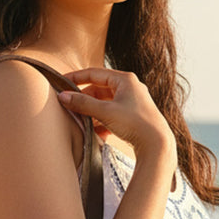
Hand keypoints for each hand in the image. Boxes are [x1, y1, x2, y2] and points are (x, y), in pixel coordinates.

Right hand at [57, 67, 174, 164]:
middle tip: (69, 105)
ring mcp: (132, 102)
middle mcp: (130, 87)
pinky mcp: (133, 116)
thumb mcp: (105, 112)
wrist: (157, 144)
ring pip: (105, 103)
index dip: (76, 77)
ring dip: (92, 111)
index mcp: (125, 79)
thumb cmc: (135, 123)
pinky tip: (96, 132)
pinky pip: (112, 114)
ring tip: (81, 120)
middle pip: (99, 89)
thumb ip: (82, 103)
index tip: (61, 82)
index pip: (94, 73)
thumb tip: (63, 96)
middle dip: (84, 99)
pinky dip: (102, 120)